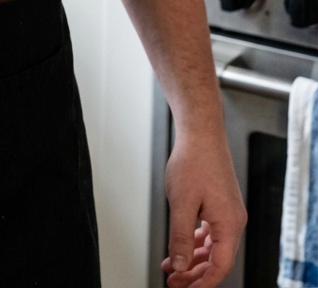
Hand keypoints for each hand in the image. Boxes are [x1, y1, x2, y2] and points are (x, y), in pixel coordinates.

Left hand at [161, 127, 245, 286]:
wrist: (200, 131)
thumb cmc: (193, 161)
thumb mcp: (182, 203)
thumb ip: (181, 237)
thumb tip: (180, 265)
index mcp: (229, 223)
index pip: (220, 266)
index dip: (202, 282)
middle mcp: (233, 220)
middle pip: (217, 259)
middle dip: (195, 274)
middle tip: (173, 283)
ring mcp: (227, 211)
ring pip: (212, 247)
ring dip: (192, 259)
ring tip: (171, 267)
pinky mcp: (219, 203)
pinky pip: (210, 232)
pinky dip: (195, 242)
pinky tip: (180, 246)